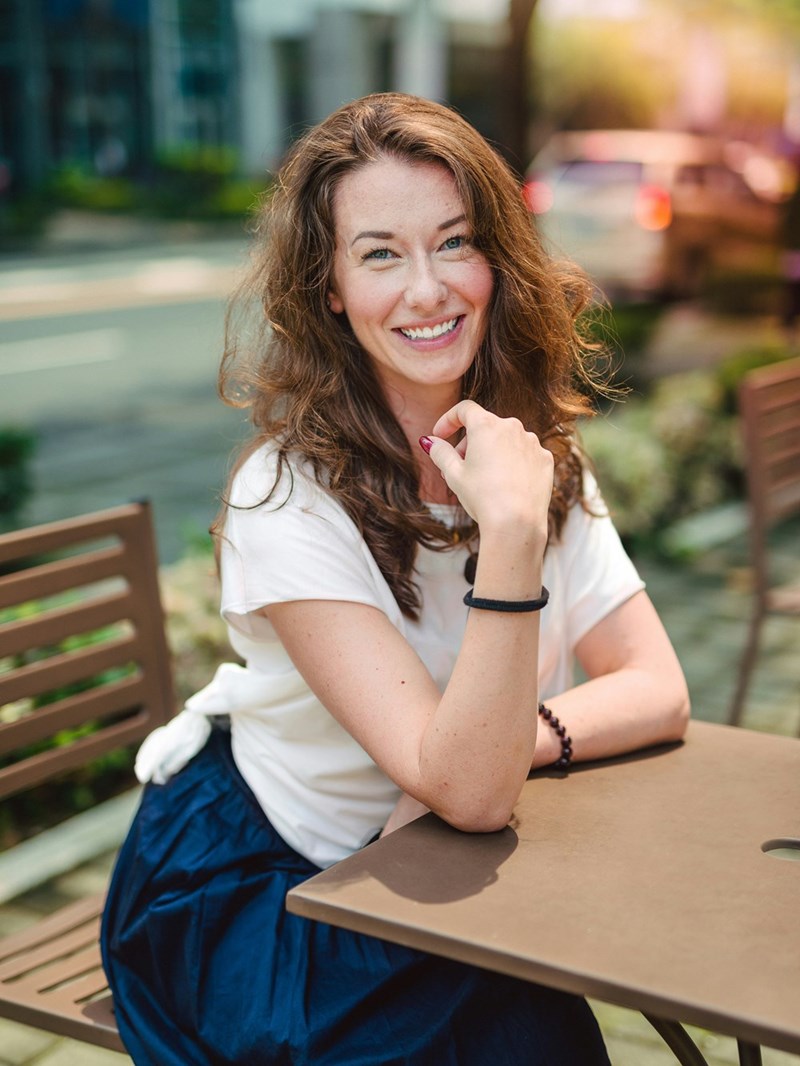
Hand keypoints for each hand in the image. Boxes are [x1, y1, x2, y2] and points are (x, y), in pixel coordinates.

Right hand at [422, 400, 553, 538]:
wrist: (516, 524)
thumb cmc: (482, 497)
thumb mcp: (453, 474)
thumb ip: (440, 452)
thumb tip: (430, 442)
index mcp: (486, 426)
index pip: (464, 410)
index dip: (448, 420)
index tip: (440, 435)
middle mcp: (512, 427)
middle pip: (485, 426)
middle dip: (469, 443)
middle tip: (459, 467)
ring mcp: (532, 442)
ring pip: (506, 440)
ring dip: (492, 452)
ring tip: (483, 479)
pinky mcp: (545, 459)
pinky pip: (524, 454)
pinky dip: (513, 463)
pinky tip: (506, 484)